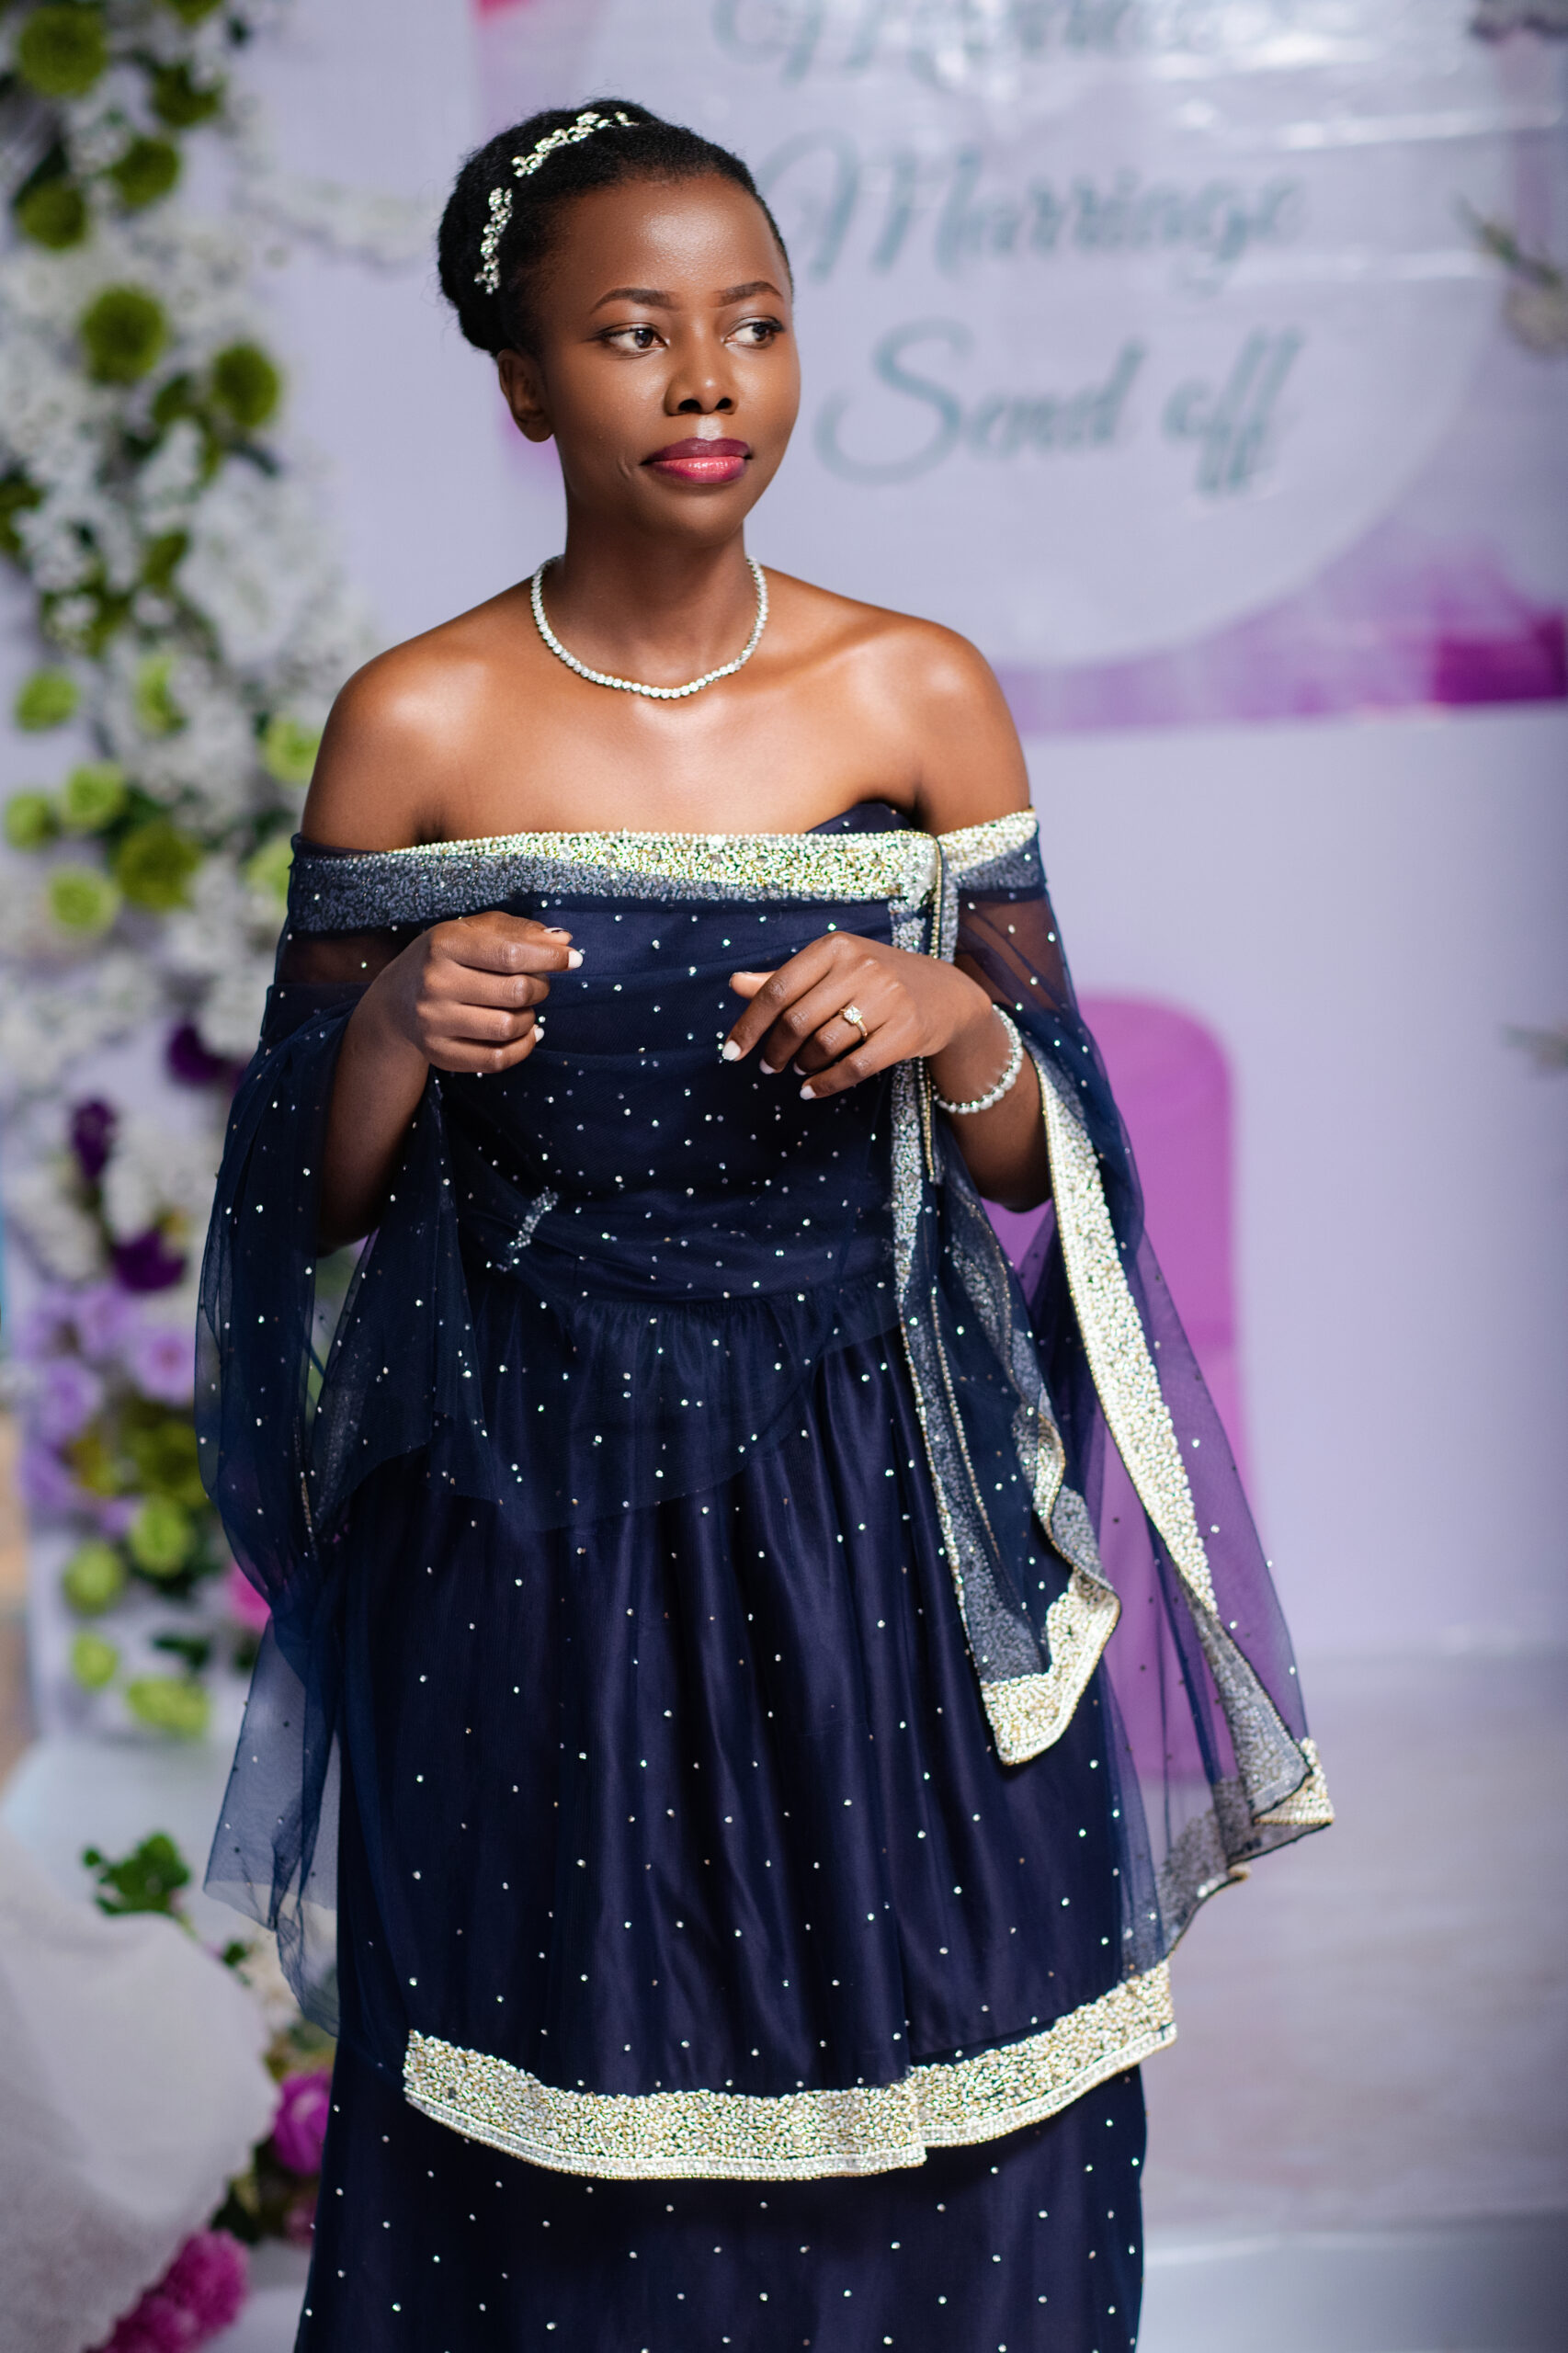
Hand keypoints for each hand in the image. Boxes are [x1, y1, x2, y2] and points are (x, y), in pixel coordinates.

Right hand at [362, 909, 580, 1076]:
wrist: (395, 1001)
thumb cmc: (445, 958)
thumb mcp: (473, 931)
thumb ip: (519, 931)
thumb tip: (563, 941)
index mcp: (445, 944)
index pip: (510, 953)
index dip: (550, 957)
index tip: (573, 959)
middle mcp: (435, 983)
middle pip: (515, 991)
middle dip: (540, 986)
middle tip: (538, 983)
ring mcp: (434, 1022)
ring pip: (509, 1027)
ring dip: (531, 1017)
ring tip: (525, 1007)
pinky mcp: (439, 1053)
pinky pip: (497, 1059)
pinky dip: (523, 1047)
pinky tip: (526, 1033)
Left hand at [724, 933, 995, 1099]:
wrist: (946, 995)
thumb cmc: (876, 981)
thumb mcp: (832, 969)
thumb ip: (784, 979)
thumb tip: (734, 984)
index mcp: (835, 947)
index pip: (778, 989)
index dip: (749, 1025)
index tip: (731, 1052)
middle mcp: (862, 967)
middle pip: (798, 1020)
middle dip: (776, 1051)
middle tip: (769, 1066)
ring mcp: (888, 998)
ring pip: (824, 1044)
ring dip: (802, 1065)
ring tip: (798, 1069)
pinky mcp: (907, 1031)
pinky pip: (854, 1067)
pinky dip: (825, 1084)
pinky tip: (811, 1090)